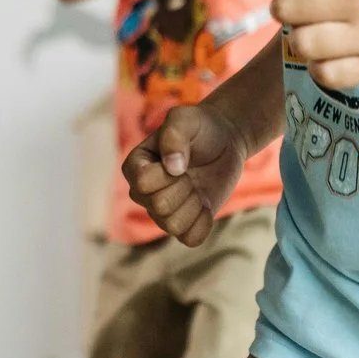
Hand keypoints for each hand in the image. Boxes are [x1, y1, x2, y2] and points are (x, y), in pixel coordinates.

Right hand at [124, 103, 245, 247]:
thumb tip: (173, 167)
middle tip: (191, 172)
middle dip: (185, 188)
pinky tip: (205, 202)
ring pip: (174, 226)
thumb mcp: (185, 118)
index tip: (180, 158)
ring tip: (196, 186)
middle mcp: (142, 193)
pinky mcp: (184, 225)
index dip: (169, 173)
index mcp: (134, 167)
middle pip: (160, 207)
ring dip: (194, 205)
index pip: (143, 184)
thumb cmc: (199, 127)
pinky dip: (204, 221)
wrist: (224, 140)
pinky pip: (191, 239)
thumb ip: (174, 135)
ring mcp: (161, 212)